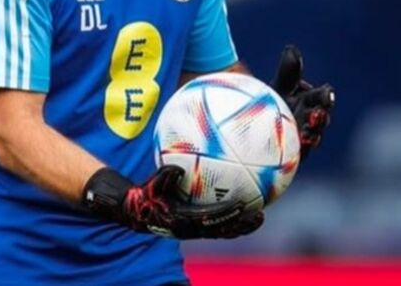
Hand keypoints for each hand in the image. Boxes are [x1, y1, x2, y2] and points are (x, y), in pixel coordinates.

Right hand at [81, 165, 263, 238]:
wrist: (140, 211)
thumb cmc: (147, 195)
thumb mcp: (152, 184)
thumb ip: (164, 176)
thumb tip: (177, 168)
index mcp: (184, 219)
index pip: (210, 218)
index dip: (227, 213)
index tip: (242, 205)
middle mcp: (193, 228)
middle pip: (223, 230)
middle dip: (241, 224)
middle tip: (260, 215)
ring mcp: (197, 230)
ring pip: (224, 231)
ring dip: (242, 226)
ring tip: (260, 217)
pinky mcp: (198, 227)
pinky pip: (220, 225)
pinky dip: (234, 220)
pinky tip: (247, 209)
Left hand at [270, 44, 334, 159]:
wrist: (260, 126)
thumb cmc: (272, 102)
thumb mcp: (280, 87)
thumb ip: (288, 72)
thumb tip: (291, 49)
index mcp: (311, 101)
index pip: (323, 97)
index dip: (327, 96)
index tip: (327, 95)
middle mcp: (311, 119)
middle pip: (321, 119)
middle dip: (322, 117)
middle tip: (319, 114)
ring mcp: (304, 138)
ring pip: (313, 138)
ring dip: (312, 136)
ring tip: (307, 134)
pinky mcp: (295, 154)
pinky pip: (298, 154)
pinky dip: (297, 152)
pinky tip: (291, 151)